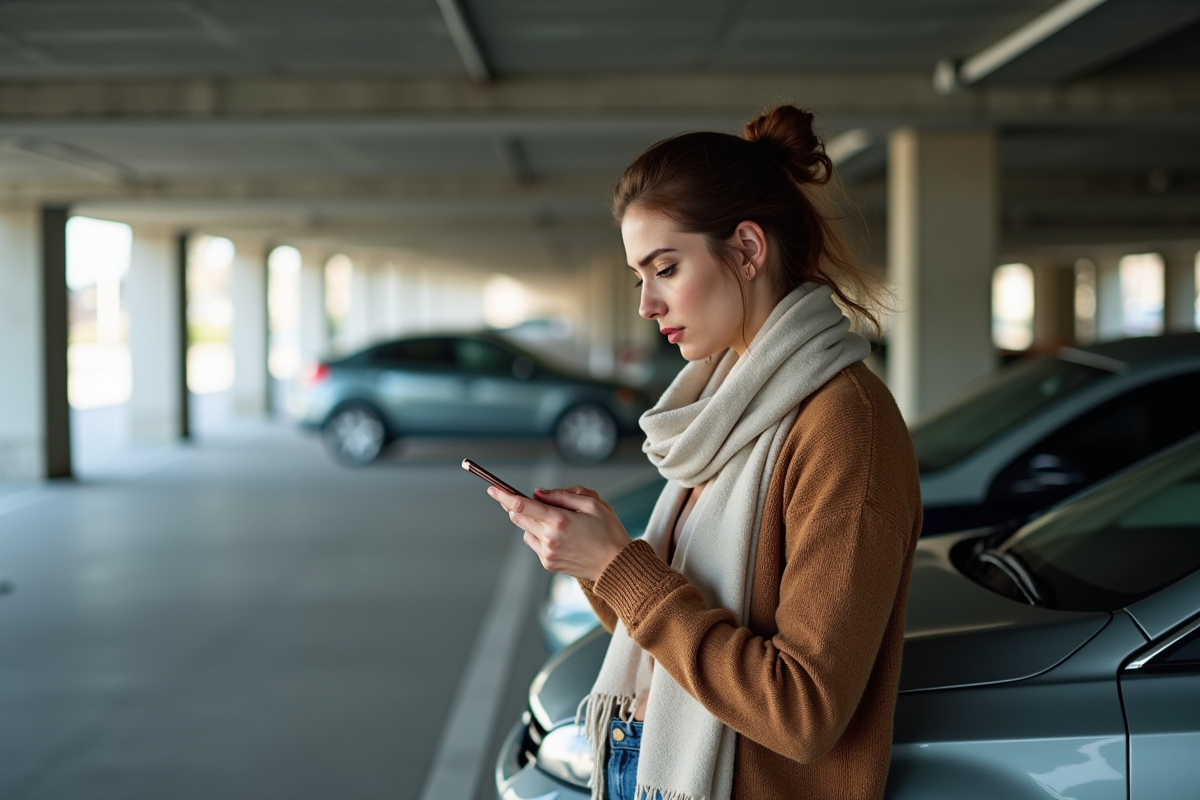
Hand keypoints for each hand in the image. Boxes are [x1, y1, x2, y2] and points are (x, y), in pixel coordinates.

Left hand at [487, 485, 630, 580]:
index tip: (492, 488)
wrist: (617, 566)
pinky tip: (560, 535)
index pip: (521, 506)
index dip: (504, 496)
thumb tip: (538, 493)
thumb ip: (562, 496)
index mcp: (559, 521)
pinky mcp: (548, 563)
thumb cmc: (609, 532)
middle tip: (524, 499)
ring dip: (531, 521)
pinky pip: (534, 543)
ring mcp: (547, 553)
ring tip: (556, 521)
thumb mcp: (592, 504)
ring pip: (525, 530)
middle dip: (516, 506)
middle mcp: (549, 538)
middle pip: (518, 518)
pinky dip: (539, 535)